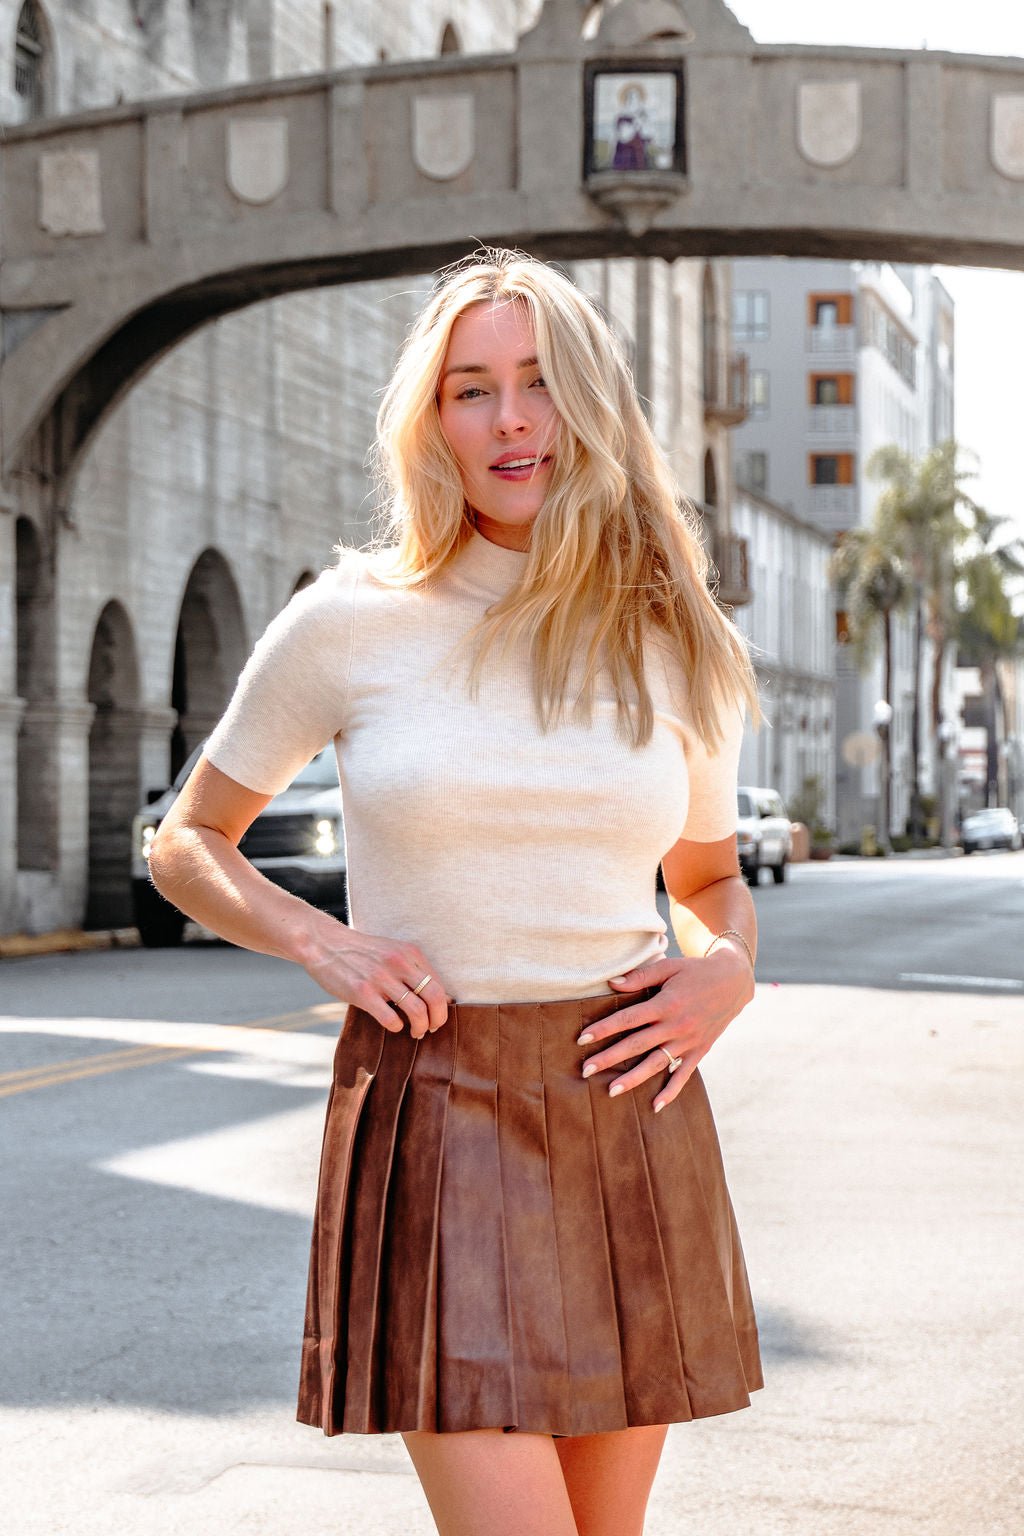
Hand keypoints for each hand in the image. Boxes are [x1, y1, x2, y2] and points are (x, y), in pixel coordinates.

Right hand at [303, 929, 447, 1038]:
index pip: (439, 984)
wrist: (324, 943)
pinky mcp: (362, 992)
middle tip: (431, 1028)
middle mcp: (399, 963)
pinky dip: (397, 1027)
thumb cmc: (360, 952)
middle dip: (438, 1019)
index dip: (443, 1006)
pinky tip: (393, 1025)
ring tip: (416, 1032)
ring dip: (420, 1028)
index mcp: (409, 952)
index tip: (437, 1015)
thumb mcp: (391, 951)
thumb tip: (438, 996)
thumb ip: (412, 969)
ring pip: (417, 1011)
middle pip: (434, 998)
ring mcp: (380, 978)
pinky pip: (391, 1019)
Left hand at [578, 950, 754, 1111]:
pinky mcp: (700, 1051)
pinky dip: (671, 1091)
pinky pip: (683, 1074)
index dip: (604, 1029)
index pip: (628, 1018)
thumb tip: (611, 983)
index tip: (582, 1039)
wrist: (734, 982)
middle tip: (585, 1070)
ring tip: (611, 1091)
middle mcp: (676, 1025)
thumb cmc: (696, 971)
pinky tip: (655, 1106)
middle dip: (609, 1058)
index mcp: (666, 1003)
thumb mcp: (670, 967)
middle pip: (636, 1045)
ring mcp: (689, 1041)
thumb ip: (641, 976)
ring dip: (633, 1079)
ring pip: (656, 1064)